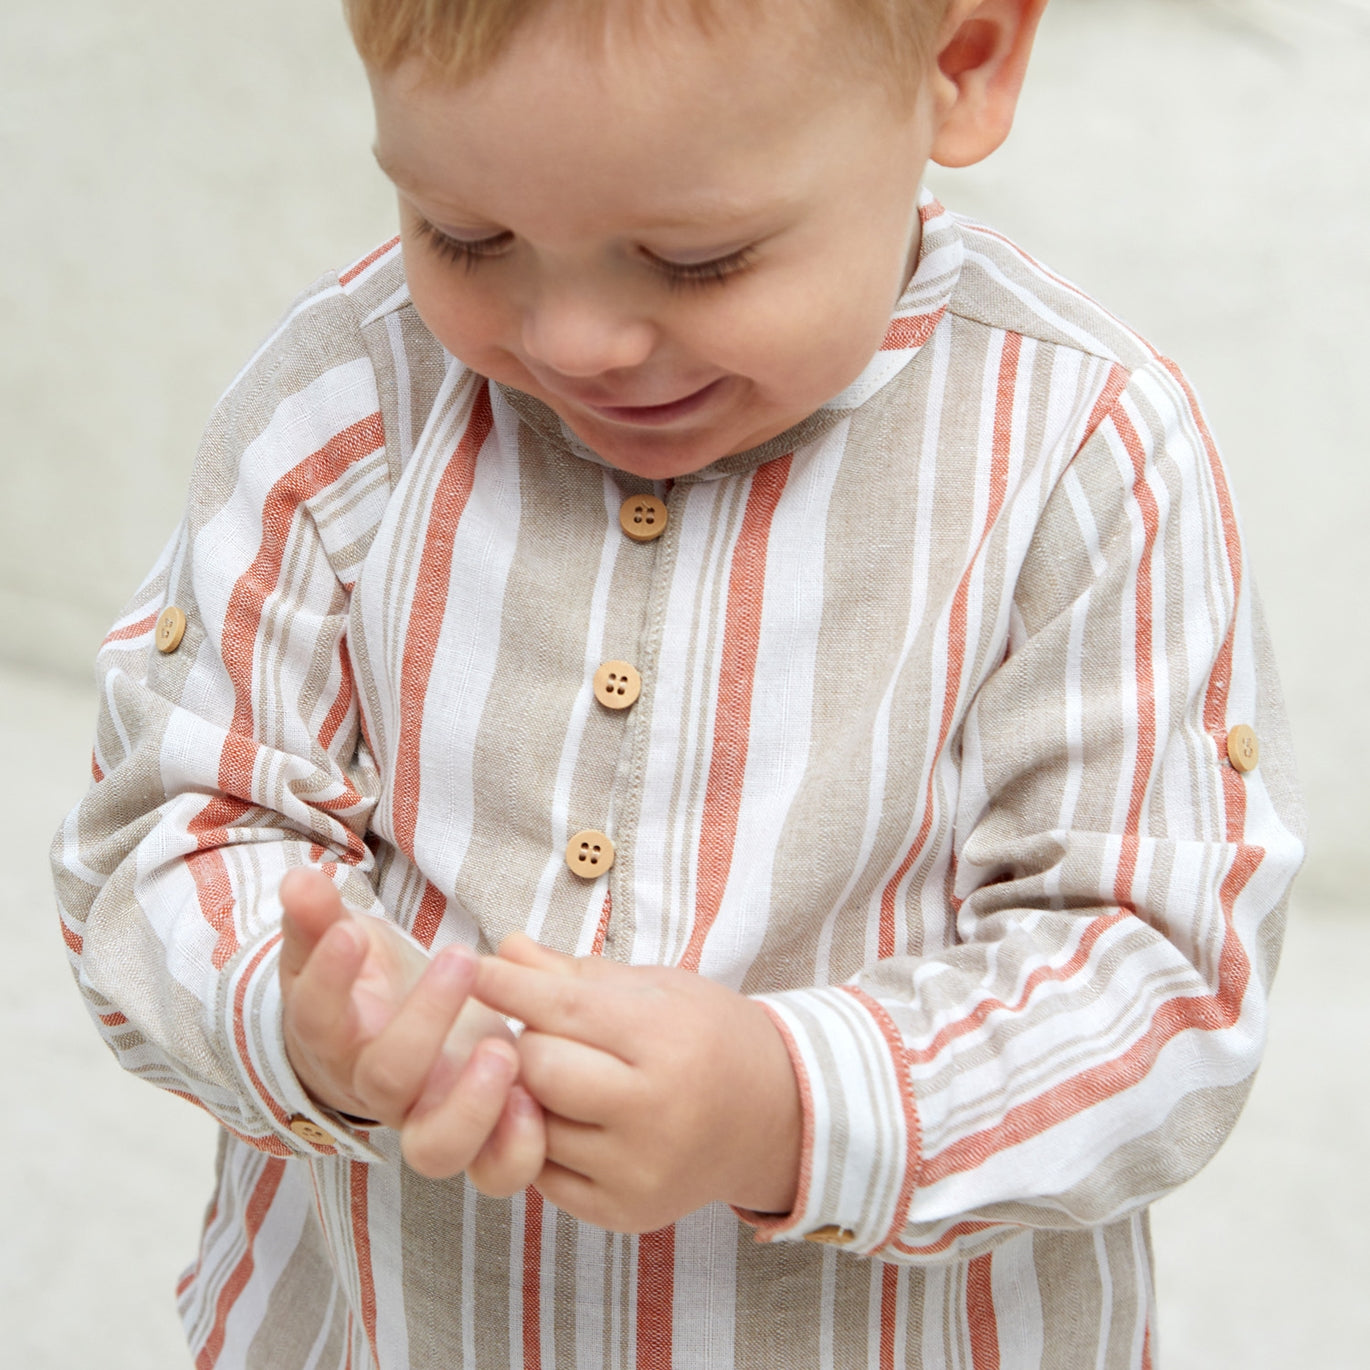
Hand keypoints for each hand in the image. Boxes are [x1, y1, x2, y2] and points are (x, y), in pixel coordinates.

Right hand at [277, 868, 544, 1191]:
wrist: (397, 1025)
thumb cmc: (367, 981)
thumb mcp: (339, 943)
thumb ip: (319, 918)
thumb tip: (299, 881)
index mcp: (337, 1040)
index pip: (318, 1020)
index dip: (329, 980)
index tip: (350, 934)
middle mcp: (380, 1090)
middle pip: (383, 1083)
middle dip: (421, 1023)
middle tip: (458, 959)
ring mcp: (431, 1117)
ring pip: (437, 1148)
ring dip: (472, 1104)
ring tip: (504, 1047)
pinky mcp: (484, 1132)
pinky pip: (496, 1169)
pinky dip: (518, 1147)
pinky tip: (536, 1095)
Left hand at [473, 935, 801, 1232]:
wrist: (775, 1117)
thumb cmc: (710, 1036)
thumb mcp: (657, 987)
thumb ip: (576, 975)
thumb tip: (508, 949)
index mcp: (665, 1040)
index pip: (563, 1009)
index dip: (509, 986)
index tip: (472, 967)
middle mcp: (653, 1112)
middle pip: (539, 1070)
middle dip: (525, 1042)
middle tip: (537, 1029)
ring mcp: (638, 1171)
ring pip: (535, 1124)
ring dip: (531, 1094)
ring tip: (560, 1073)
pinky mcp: (624, 1212)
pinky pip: (547, 1174)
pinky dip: (545, 1140)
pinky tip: (573, 1117)